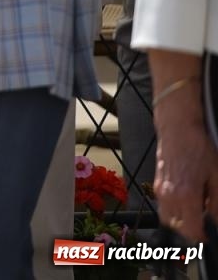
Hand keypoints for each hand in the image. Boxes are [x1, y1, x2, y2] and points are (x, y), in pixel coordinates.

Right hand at [153, 97, 217, 242]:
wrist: (177, 129)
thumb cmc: (200, 150)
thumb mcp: (217, 176)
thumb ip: (217, 202)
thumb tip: (216, 220)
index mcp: (186, 196)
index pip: (191, 229)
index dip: (202, 237)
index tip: (210, 235)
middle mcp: (169, 196)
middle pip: (177, 227)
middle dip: (191, 231)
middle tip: (204, 224)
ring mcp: (160, 190)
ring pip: (167, 218)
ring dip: (180, 222)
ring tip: (194, 213)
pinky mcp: (156, 183)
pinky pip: (163, 206)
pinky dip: (173, 211)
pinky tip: (185, 201)